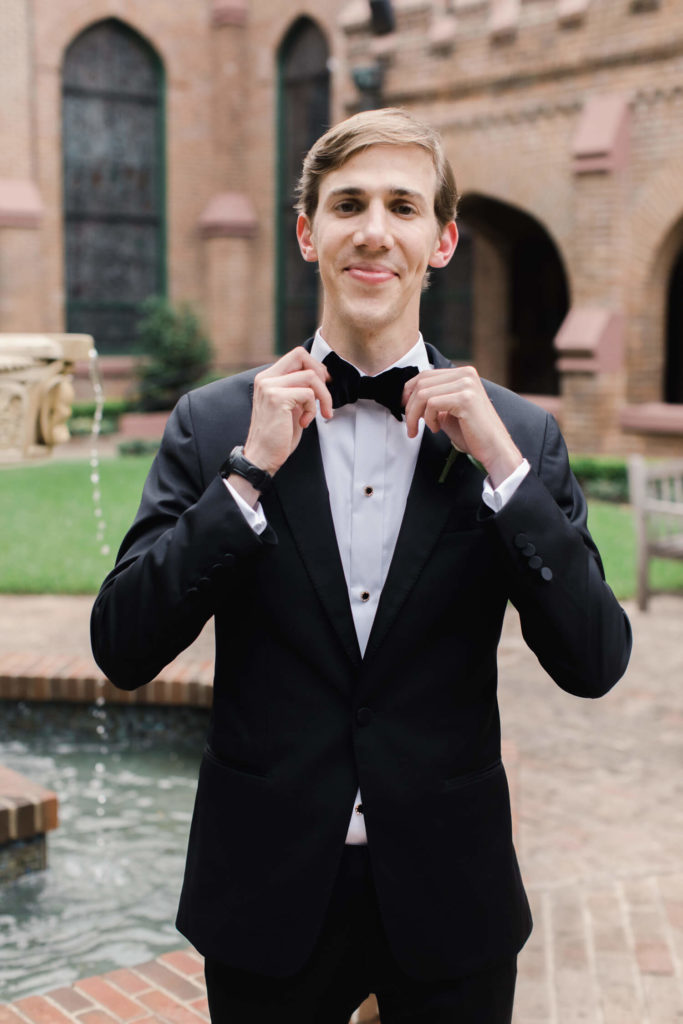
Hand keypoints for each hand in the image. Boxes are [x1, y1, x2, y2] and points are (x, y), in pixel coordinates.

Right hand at [242, 347, 332, 477]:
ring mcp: (270, 387)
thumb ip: (298, 389)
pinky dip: (312, 410)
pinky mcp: (277, 398)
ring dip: (323, 396)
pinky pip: (308, 394)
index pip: (296, 356)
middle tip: (324, 395)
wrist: (262, 457)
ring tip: (319, 414)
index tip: (324, 384)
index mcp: (268, 378)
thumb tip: (320, 376)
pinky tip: (304, 423)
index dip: (315, 366)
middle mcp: (266, 378)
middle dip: (320, 373)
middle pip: (300, 355)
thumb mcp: (290, 406)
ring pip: (310, 376)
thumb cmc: (277, 436)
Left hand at [403, 366, 522, 487]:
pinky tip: (436, 428)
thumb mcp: (447, 410)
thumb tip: (407, 396)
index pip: (426, 374)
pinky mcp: (465, 399)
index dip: (409, 391)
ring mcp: (467, 385)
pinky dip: (428, 419)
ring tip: (419, 429)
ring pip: (423, 393)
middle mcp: (466, 374)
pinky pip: (432, 404)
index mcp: (463, 373)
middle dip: (409, 406)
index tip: (404, 408)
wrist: (493, 449)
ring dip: (415, 415)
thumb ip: (432, 399)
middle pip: (422, 382)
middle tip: (410, 425)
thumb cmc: (471, 432)